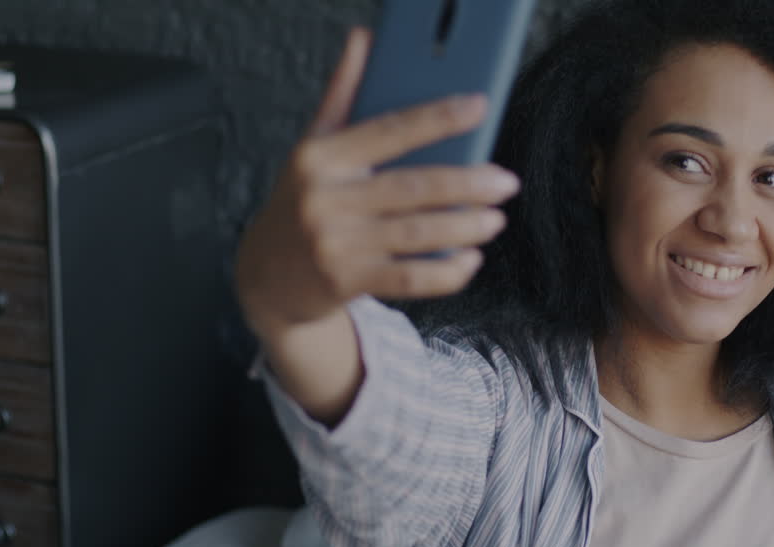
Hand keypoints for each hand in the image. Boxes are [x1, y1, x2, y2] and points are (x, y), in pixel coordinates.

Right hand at [235, 27, 521, 341]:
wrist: (267, 277)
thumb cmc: (304, 201)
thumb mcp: (313, 148)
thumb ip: (342, 94)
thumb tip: (365, 37)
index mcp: (320, 157)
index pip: (389, 129)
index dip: (437, 117)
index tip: (480, 106)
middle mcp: (324, 199)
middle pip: (412, 187)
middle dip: (467, 184)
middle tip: (506, 182)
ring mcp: (334, 245)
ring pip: (416, 234)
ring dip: (465, 228)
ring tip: (495, 220)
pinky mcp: (345, 283)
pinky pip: (410, 279)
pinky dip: (446, 272)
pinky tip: (471, 260)